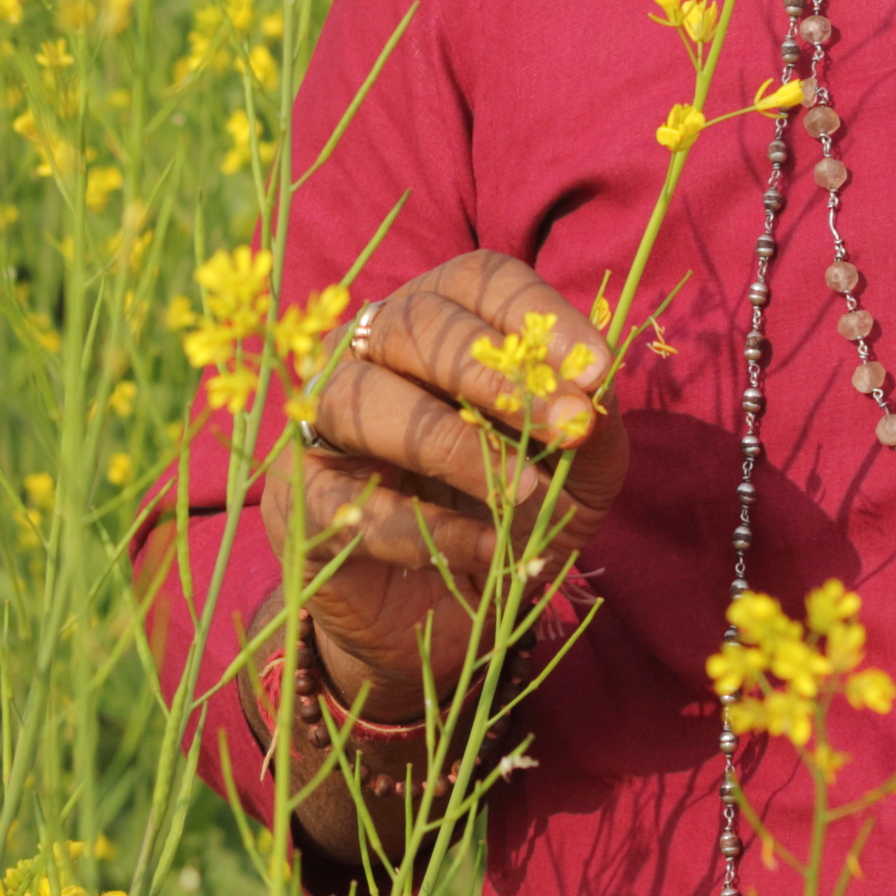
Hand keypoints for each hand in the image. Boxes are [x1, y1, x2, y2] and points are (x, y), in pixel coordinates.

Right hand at [287, 251, 635, 721]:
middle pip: (413, 323)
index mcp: (441, 323)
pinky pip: (354, 500)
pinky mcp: (299, 500)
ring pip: (365, 398)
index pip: (476, 281)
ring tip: (528, 494)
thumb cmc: (514, 516)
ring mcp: (321, 423)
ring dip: (457, 446)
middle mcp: (369, 353)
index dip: (536, 315)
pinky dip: (430, 527)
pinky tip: (490, 547)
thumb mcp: (579, 477)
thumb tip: (592, 394)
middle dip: (494, 374)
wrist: (454, 614)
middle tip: (567, 428)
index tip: (595, 371)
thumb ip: (593, 433)